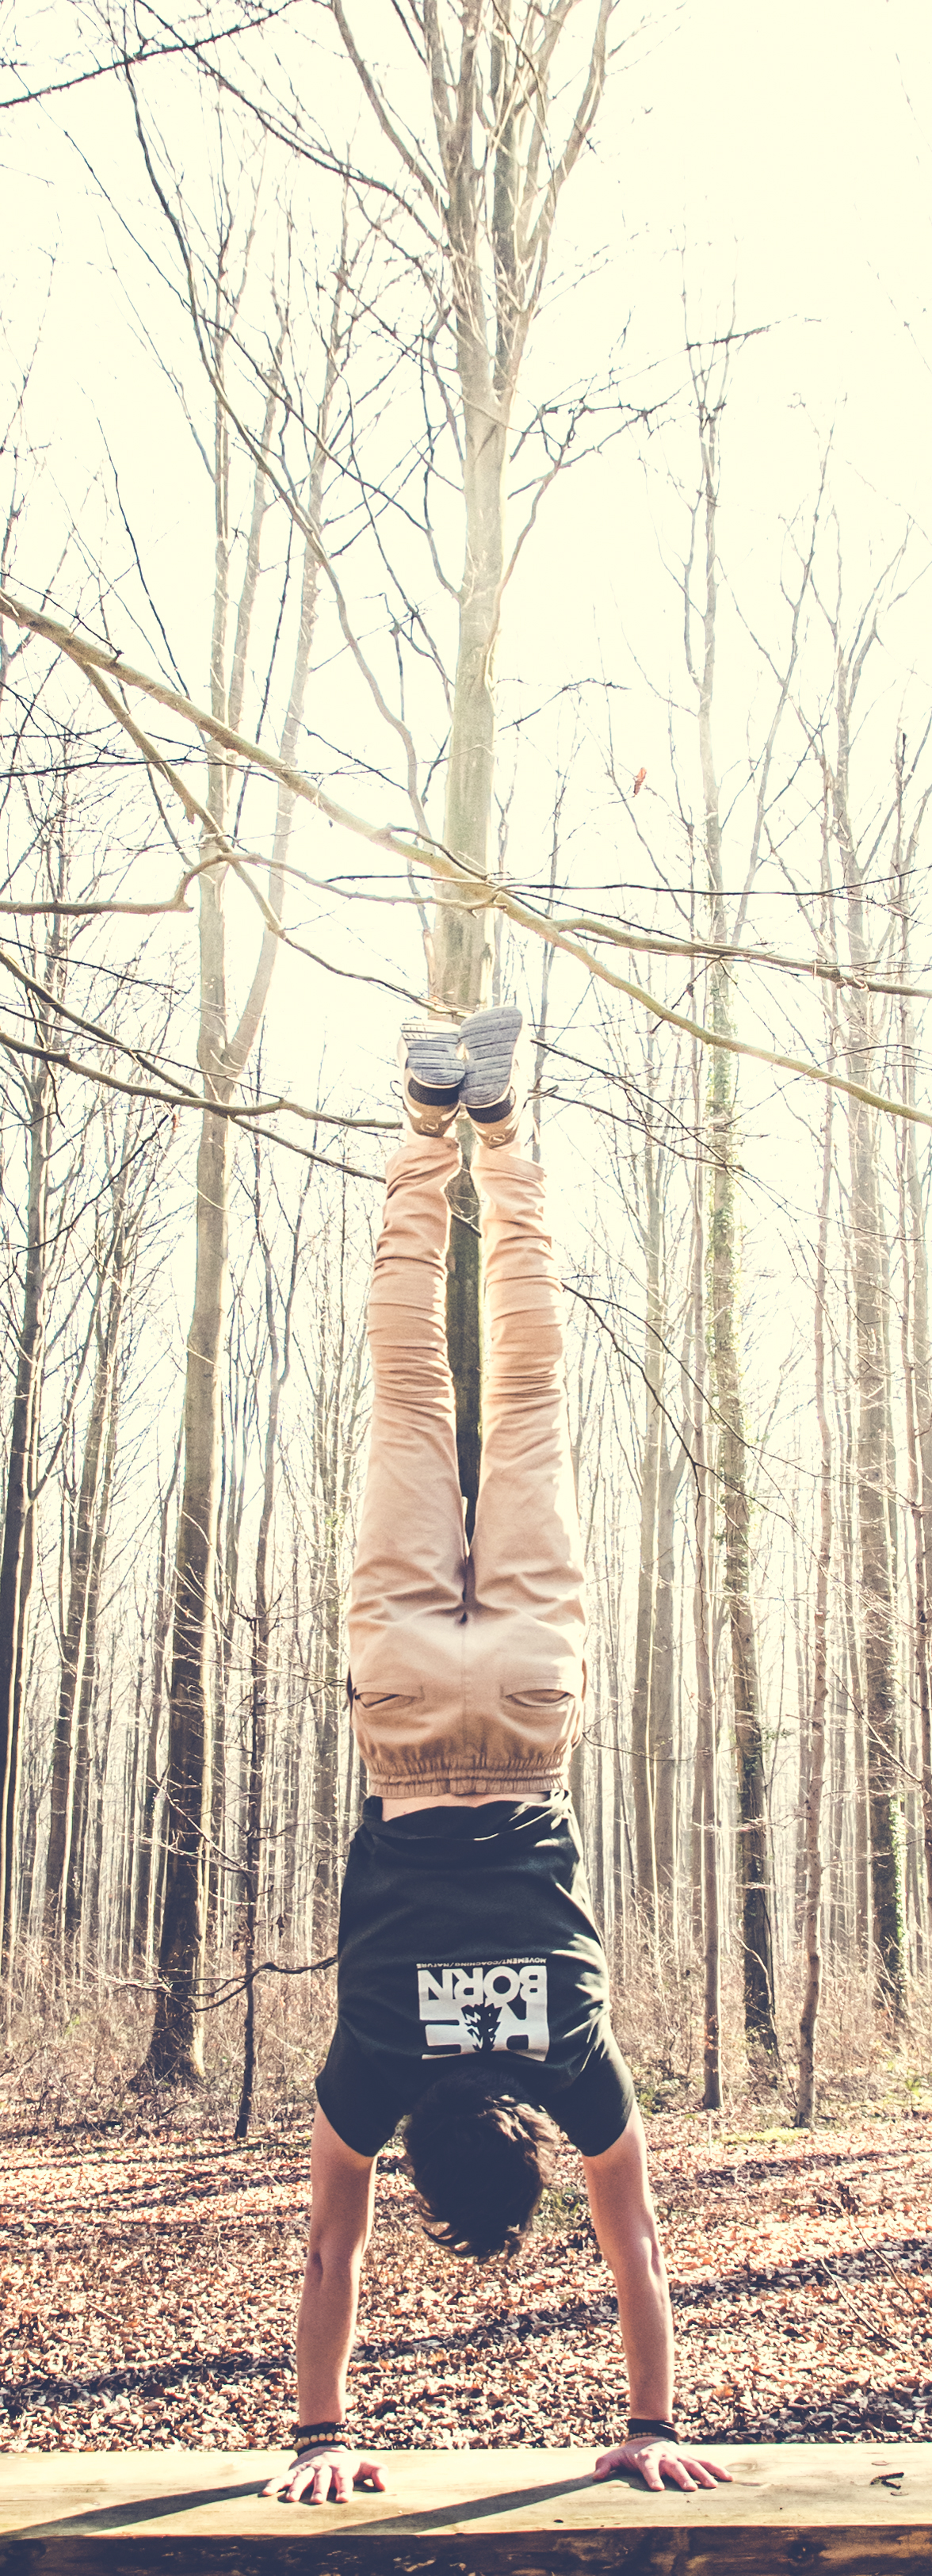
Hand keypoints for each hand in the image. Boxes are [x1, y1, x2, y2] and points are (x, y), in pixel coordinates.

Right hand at [262, 2443, 386, 2504]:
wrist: (325, 2444)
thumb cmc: (347, 2464)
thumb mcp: (363, 2464)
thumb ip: (377, 2471)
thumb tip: (384, 2486)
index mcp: (341, 2468)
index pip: (344, 2478)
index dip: (345, 2487)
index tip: (345, 2499)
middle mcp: (324, 2468)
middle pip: (322, 2478)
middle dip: (320, 2489)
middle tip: (318, 2502)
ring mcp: (308, 2469)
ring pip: (302, 2478)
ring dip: (297, 2488)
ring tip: (292, 2500)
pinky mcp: (294, 2471)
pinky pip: (283, 2477)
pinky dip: (274, 2484)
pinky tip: (266, 2494)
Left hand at [593, 2437, 732, 2494]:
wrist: (648, 2435)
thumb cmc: (631, 2453)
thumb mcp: (616, 2456)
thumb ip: (605, 2464)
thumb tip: (594, 2477)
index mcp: (647, 2458)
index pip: (649, 2468)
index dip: (652, 2477)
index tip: (657, 2490)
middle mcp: (665, 2456)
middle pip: (675, 2467)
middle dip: (682, 2477)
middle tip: (690, 2490)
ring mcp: (679, 2456)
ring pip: (694, 2464)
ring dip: (703, 2475)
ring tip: (713, 2487)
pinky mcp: (690, 2458)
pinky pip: (706, 2462)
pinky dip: (717, 2469)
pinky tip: (729, 2479)